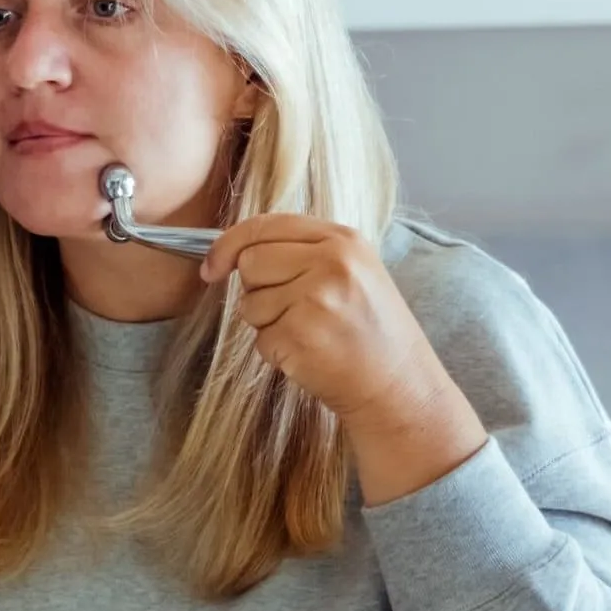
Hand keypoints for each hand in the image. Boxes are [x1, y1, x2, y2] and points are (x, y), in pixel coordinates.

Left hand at [202, 216, 486, 504]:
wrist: (398, 385)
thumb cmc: (370, 331)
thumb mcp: (352, 272)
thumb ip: (302, 253)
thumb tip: (234, 253)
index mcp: (343, 240)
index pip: (265, 225)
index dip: (228, 245)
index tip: (212, 267)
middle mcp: (331, 262)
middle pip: (250, 262)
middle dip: (257, 290)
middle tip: (294, 311)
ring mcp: (316, 298)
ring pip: (249, 303)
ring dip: (268, 324)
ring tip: (311, 334)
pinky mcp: (301, 335)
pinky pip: (260, 339)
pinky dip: (277, 352)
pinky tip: (310, 355)